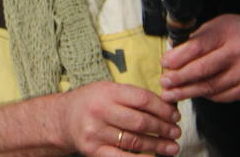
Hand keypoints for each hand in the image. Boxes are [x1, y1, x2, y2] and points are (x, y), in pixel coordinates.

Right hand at [59, 79, 179, 155]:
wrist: (63, 119)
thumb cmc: (92, 102)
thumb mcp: (108, 90)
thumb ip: (132, 96)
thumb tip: (167, 107)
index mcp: (107, 92)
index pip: (142, 99)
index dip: (163, 109)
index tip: (175, 115)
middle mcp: (100, 111)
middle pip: (140, 122)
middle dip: (163, 128)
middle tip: (176, 132)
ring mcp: (96, 132)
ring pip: (135, 141)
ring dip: (158, 146)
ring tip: (172, 147)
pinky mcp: (93, 150)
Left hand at [160, 14, 239, 102]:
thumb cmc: (237, 33)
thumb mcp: (216, 26)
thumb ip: (196, 39)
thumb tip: (172, 54)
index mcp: (226, 33)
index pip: (197, 47)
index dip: (178, 58)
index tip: (164, 64)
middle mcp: (238, 53)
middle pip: (202, 70)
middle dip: (179, 78)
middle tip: (164, 82)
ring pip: (211, 87)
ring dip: (188, 92)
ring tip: (172, 94)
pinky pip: (222, 96)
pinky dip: (205, 95)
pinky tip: (194, 93)